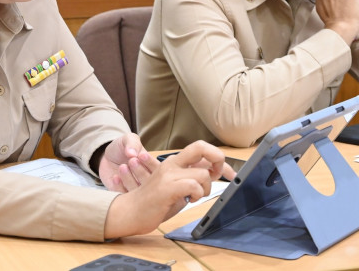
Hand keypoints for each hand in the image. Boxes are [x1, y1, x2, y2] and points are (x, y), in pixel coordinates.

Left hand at [98, 133, 158, 192]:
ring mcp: (135, 190)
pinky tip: (115, 177)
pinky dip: (119, 187)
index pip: (158, 170)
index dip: (151, 163)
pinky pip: (123, 196)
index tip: (141, 155)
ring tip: (122, 167)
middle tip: (132, 161)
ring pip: (137, 192)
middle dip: (141, 172)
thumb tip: (132, 153)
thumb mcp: (128, 139)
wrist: (106, 157)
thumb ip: (132, 143)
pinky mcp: (122, 195)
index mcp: (153, 167)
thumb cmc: (122, 148)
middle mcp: (146, 181)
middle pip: (149, 183)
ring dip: (130, 180)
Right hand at [103, 140, 234, 237]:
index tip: (230, 173)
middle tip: (221, 174)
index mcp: (174, 162)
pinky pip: (193, 185)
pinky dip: (197, 194)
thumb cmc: (154, 202)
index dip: (219, 158)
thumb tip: (215, 173)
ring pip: (202, 173)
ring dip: (205, 188)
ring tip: (195, 196)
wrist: (129, 212)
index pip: (201, 149)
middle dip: (218, 158)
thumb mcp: (176, 186)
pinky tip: (190, 199)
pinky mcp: (167, 187)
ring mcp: (168, 174)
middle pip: (200, 147)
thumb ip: (192, 177)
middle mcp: (171, 163)